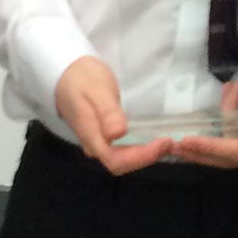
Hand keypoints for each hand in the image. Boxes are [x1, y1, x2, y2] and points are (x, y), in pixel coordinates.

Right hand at [53, 55, 170, 174]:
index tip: (162, 143)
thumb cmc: (83, 79)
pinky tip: (153, 139)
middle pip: (120, 163)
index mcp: (90, 135)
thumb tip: (118, 135)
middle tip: (171, 143)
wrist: (66, 74)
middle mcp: (93, 145)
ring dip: (145, 154)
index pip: (115, 160)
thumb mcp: (97, 90)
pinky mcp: (103, 137)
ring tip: (166, 142)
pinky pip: (121, 150)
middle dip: (147, 157)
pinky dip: (140, 148)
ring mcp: (97, 142)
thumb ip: (107, 112)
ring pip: (121, 158)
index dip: (140, 158)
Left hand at [174, 50, 237, 168]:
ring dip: (209, 136)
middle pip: (228, 156)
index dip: (212, 149)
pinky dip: (226, 115)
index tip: (188, 141)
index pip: (237, 152)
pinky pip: (235, 131)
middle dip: (201, 151)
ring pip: (228, 146)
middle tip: (175, 143)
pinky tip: (229, 93)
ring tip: (192, 123)